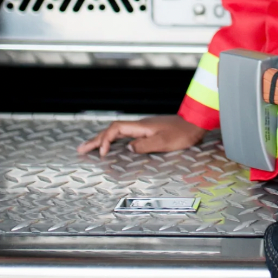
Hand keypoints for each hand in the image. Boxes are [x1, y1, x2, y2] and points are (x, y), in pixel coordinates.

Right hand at [77, 115, 206, 157]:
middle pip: (113, 130)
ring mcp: (144, 127)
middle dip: (96, 140)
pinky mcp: (149, 131)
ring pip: (118, 132)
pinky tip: (112, 145)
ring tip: (89, 147)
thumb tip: (128, 148)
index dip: (105, 140)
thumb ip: (145, 146)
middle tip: (80, 149)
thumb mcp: (164, 142)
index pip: (116, 129)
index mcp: (142, 126)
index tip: (101, 154)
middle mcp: (141, 125)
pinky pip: (125, 134)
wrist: (196, 123)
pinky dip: (114, 140)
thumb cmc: (183, 133)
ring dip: (103, 139)